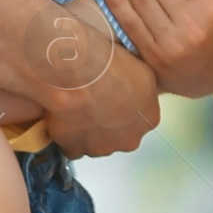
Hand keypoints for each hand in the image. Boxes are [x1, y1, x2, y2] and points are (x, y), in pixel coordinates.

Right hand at [10, 0, 160, 157]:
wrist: (81, 72)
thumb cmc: (111, 65)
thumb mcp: (141, 68)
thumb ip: (141, 86)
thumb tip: (135, 83)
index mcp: (148, 119)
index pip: (140, 120)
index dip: (125, 109)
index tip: (114, 97)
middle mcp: (128, 139)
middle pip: (119, 136)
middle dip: (108, 124)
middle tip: (95, 102)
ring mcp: (101, 147)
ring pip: (95, 143)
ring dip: (87, 130)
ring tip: (77, 107)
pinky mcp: (75, 147)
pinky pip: (71, 146)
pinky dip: (67, 135)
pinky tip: (64, 117)